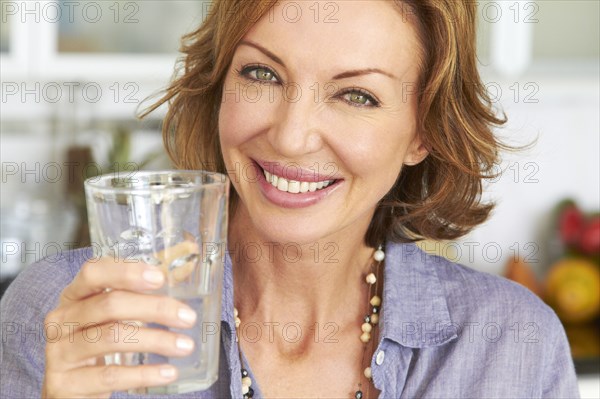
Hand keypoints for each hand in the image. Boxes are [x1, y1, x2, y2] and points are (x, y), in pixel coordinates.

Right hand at [42, 257, 197, 397]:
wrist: (66, 389)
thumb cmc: (96, 340)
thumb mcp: (111, 314)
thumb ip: (143, 289)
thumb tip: (187, 261)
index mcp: (74, 295)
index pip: (93, 272)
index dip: (126, 272)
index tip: (160, 277)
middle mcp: (62, 320)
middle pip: (109, 305)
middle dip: (154, 308)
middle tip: (187, 317)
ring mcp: (60, 353)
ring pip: (112, 338)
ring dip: (155, 340)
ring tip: (185, 345)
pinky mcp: (66, 384)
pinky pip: (111, 376)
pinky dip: (144, 374)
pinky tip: (168, 372)